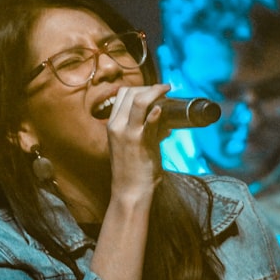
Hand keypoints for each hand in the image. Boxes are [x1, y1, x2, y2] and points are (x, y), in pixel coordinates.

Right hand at [105, 83, 170, 197]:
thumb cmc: (133, 171)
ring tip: (167, 91)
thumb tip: (163, 121)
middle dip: (149, 87)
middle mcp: (117, 125)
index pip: (122, 94)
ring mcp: (127, 133)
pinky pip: (148, 120)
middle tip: (163, 90)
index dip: (140, 87)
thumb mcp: (134, 145)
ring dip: (155, 91)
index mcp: (113, 125)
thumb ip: (146, 130)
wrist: (130, 192)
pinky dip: (156, 111)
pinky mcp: (140, 141)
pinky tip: (162, 108)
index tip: (154, 90)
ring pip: (138, 100)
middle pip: (130, 92)